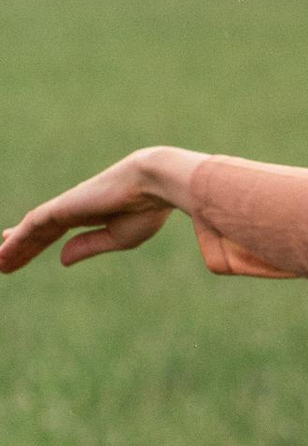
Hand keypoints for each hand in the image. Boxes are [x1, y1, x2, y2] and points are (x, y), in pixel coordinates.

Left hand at [0, 146, 198, 274]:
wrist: (154, 183)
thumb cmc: (146, 209)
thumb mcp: (117, 237)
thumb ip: (87, 246)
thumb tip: (61, 259)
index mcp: (90, 214)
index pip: (56, 231)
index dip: (39, 244)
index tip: (22, 253)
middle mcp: (73, 208)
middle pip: (39, 232)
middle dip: (21, 248)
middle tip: (3, 262)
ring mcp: (66, 207)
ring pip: (32, 230)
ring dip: (14, 247)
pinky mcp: (62, 207)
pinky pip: (33, 226)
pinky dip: (18, 240)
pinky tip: (5, 249)